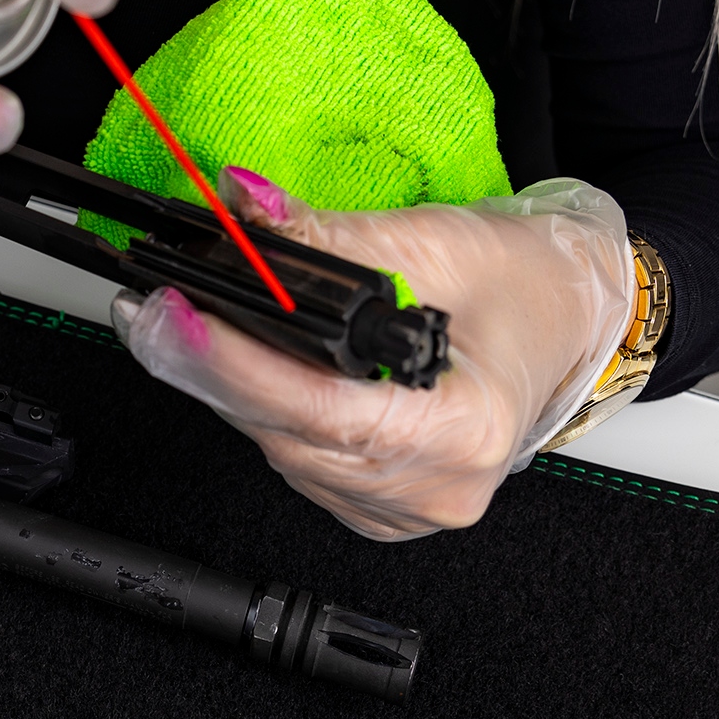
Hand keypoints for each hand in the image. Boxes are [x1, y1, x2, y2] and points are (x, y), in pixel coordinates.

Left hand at [115, 168, 635, 540]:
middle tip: (148, 310)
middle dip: (211, 367)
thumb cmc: (530, 287)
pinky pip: (296, 459)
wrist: (570, 318)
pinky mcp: (376, 506)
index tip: (176, 318)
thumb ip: (332, 236)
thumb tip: (245, 209)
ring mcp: (402, 509)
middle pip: (287, 432)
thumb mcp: (438, 242)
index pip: (321, 408)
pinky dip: (267, 410)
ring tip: (188, 327)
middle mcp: (434, 489)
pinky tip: (248, 368)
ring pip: (280, 448)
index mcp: (465, 433)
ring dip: (232, 388)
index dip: (237, 364)